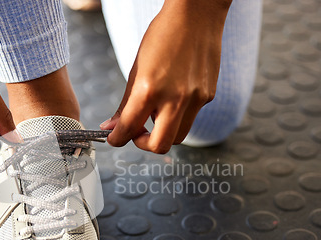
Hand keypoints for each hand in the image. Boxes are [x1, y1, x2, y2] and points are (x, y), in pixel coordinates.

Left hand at [100, 0, 231, 153]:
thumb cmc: (162, 36)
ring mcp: (195, 99)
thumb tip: (112, 127)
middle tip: (136, 132)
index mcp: (149, 89)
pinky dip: (178, 114)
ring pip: (178, 136)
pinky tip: (173, 95)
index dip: (117, 139)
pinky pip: (191, 117)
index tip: (114, 138)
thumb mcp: (137, 69)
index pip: (129, 129)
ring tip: (155, 112)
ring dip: (163, 132)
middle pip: (160, 145)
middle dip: (143, 144)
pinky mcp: (208, 96)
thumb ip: (125, 103)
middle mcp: (175, 98)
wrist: (196, 14)